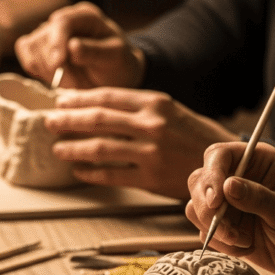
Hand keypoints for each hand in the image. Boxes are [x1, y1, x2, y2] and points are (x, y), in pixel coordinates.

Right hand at [15, 2, 144, 88]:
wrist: (113, 73)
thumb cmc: (118, 63)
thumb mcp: (116, 57)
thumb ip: (95, 51)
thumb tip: (72, 46)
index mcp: (85, 15)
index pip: (62, 21)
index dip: (56, 42)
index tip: (58, 65)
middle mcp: (64, 19)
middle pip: (43, 37)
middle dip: (55, 66)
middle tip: (76, 85)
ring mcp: (49, 32)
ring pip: (31, 48)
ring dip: (47, 71)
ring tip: (71, 83)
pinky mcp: (38, 47)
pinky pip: (26, 56)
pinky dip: (36, 70)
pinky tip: (55, 78)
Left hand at [46, 88, 238, 197]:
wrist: (225, 165)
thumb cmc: (193, 136)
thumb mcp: (170, 111)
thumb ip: (137, 109)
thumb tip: (97, 107)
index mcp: (155, 103)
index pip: (107, 96)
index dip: (79, 99)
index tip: (60, 101)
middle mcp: (152, 125)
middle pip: (98, 120)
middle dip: (68, 120)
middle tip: (49, 121)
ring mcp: (151, 152)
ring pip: (99, 148)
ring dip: (73, 147)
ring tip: (57, 148)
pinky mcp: (150, 178)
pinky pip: (111, 175)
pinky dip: (90, 173)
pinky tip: (78, 170)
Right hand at [186, 142, 274, 274]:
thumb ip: (258, 198)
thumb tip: (228, 185)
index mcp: (256, 161)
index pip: (219, 155)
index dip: (211, 175)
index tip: (216, 201)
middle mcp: (237, 177)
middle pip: (199, 181)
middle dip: (207, 209)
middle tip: (228, 230)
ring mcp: (228, 202)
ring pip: (196, 208)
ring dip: (215, 229)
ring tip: (243, 241)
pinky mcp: (223, 225)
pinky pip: (204, 231)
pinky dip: (221, 243)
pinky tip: (246, 247)